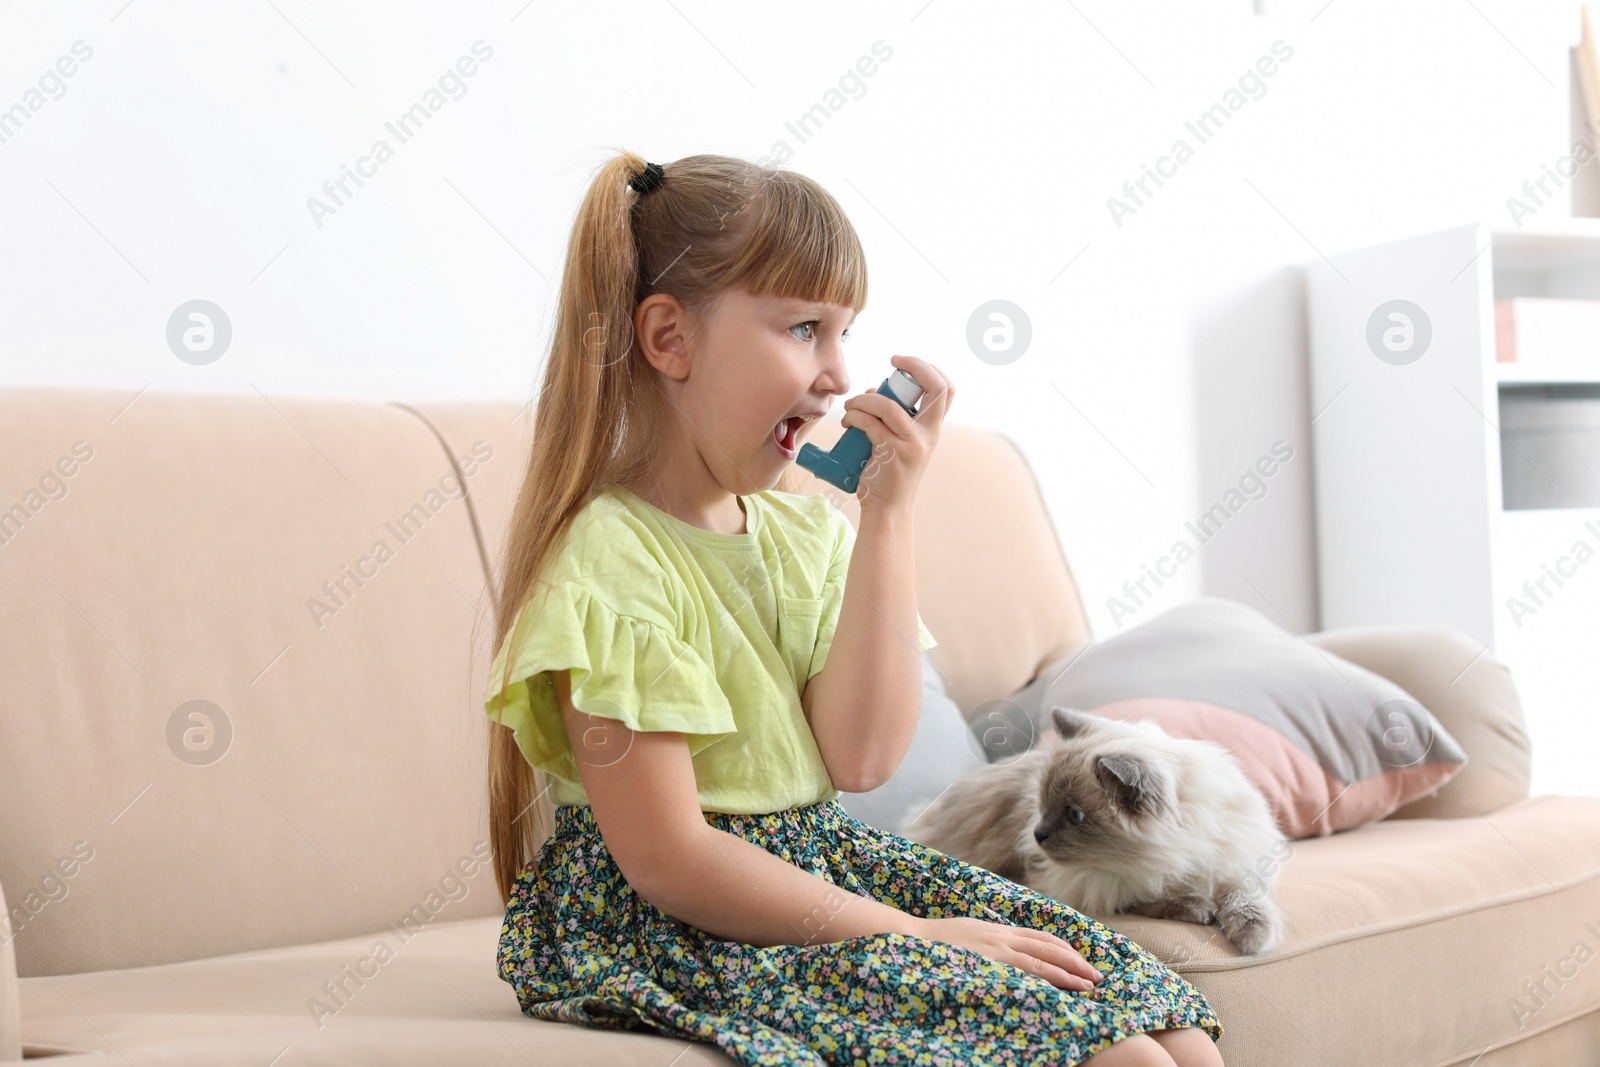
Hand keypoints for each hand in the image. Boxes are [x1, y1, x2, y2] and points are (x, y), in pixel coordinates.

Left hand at [839, 354, 953, 511]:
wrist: (887, 508)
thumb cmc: (888, 471)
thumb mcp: (901, 441)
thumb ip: (896, 417)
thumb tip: (874, 389)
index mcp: (933, 428)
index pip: (946, 389)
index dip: (928, 368)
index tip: (903, 362)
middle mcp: (929, 434)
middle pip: (936, 388)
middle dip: (914, 366)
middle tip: (892, 363)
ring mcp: (913, 443)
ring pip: (889, 406)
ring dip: (865, 399)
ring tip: (852, 406)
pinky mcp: (892, 453)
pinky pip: (871, 423)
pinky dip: (855, 415)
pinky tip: (848, 421)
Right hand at [908, 915, 1103, 990]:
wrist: (911, 939)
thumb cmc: (937, 943)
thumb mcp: (969, 936)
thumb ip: (989, 942)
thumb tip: (1005, 953)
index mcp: (998, 931)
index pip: (1040, 937)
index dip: (1064, 948)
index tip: (1080, 960)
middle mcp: (1002, 937)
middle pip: (1048, 947)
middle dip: (1075, 961)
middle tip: (1096, 975)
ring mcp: (996, 951)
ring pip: (1042, 961)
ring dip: (1069, 972)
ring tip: (1088, 984)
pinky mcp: (990, 964)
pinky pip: (1024, 972)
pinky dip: (1046, 980)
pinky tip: (1059, 989)